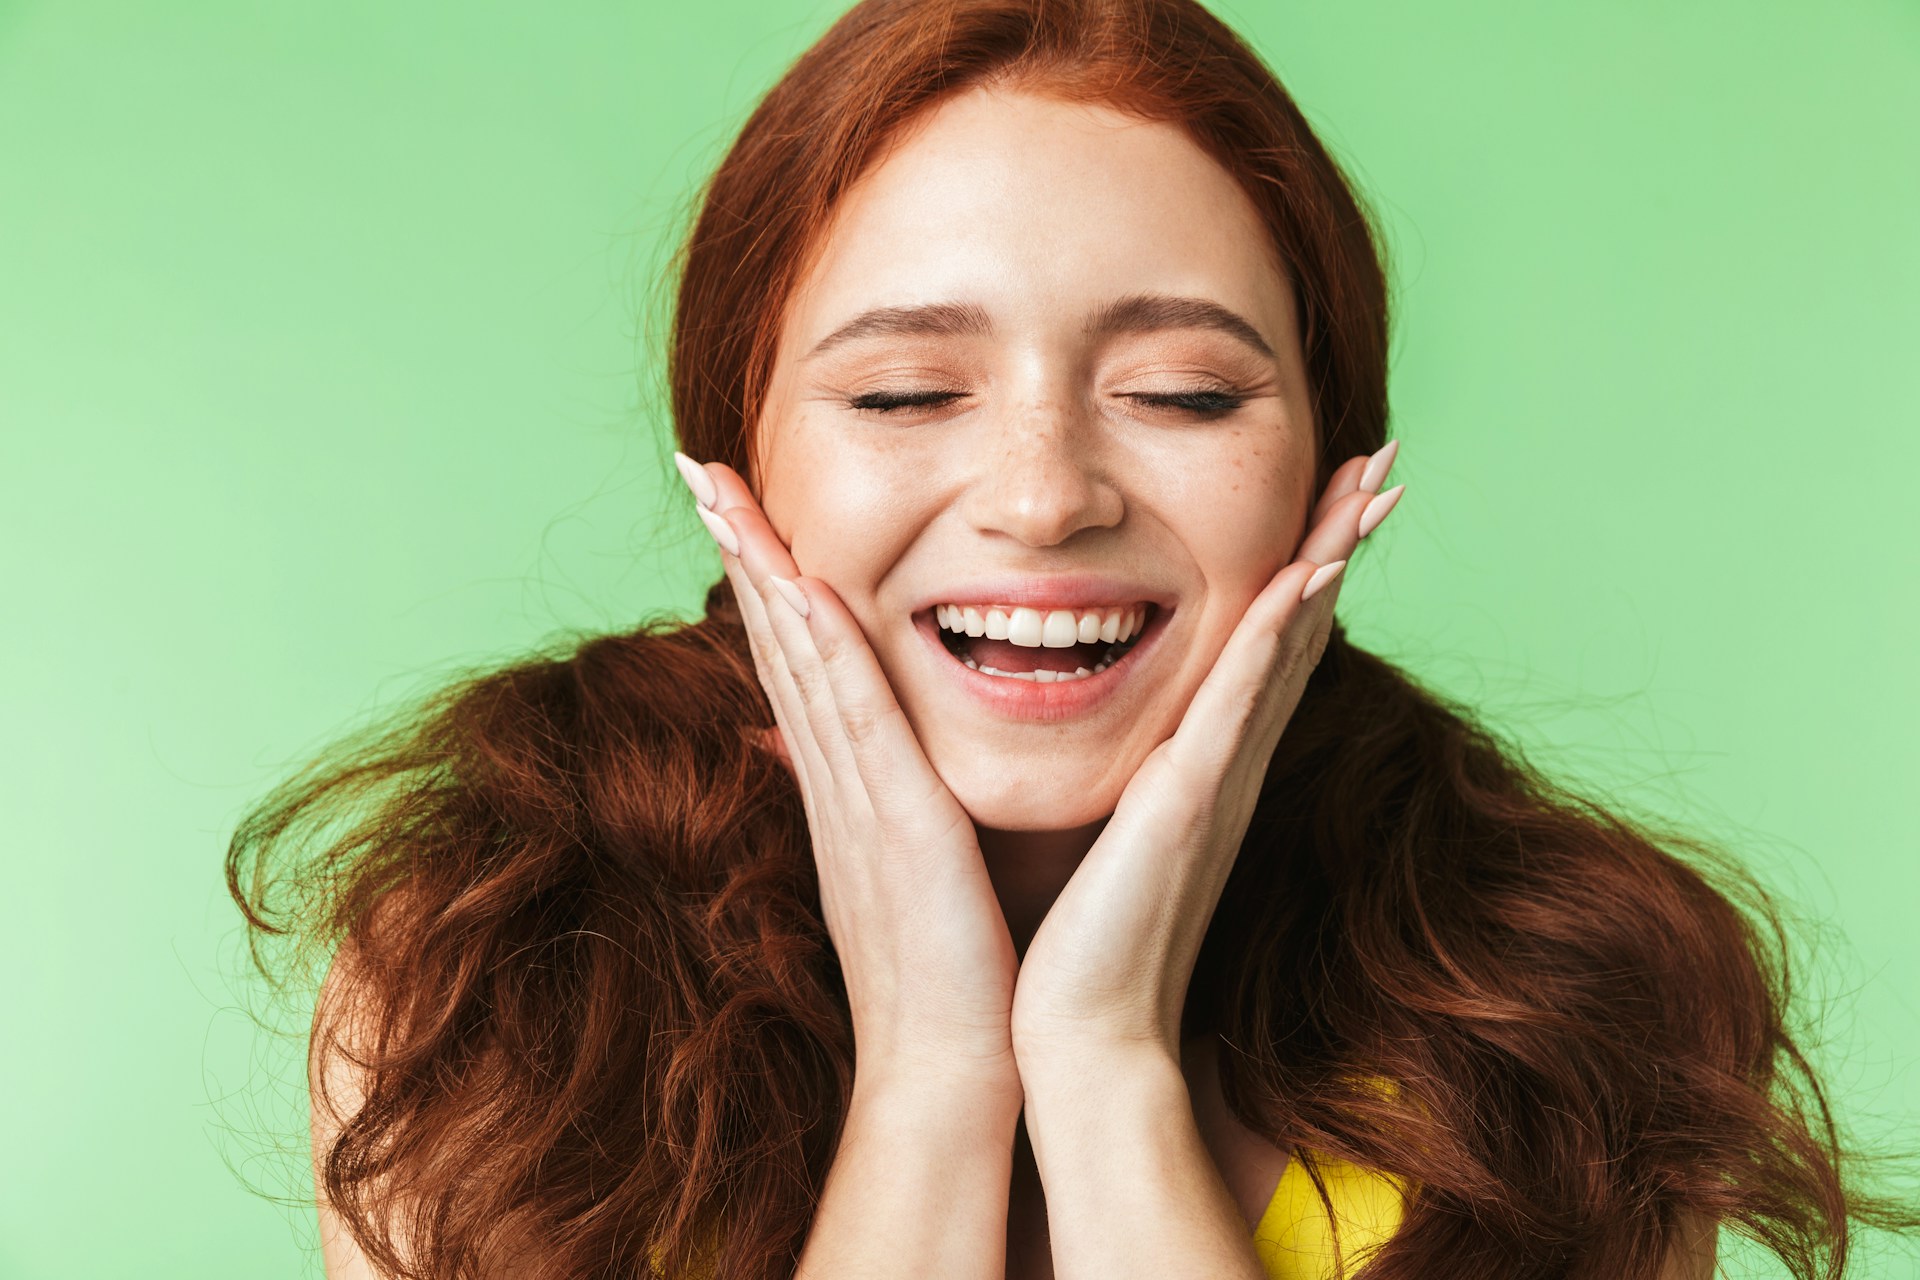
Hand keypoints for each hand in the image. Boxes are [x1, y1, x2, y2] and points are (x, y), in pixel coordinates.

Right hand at [675, 455, 1021, 1098]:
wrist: (953, 1069)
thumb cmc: (949, 976)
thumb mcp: (904, 875)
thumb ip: (879, 807)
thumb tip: (845, 769)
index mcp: (845, 787)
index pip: (796, 662)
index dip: (762, 579)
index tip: (737, 505)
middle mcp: (834, 781)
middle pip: (775, 642)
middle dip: (739, 548)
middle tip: (698, 465)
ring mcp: (854, 799)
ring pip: (798, 659)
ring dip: (758, 569)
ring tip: (719, 488)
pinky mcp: (893, 823)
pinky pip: (851, 715)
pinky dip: (820, 647)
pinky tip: (797, 582)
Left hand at [1009, 446, 1404, 1068]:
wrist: (1078, 1032)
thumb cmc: (1079, 940)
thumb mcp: (1100, 829)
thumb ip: (1115, 776)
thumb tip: (1091, 730)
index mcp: (1202, 763)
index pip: (1260, 643)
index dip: (1300, 564)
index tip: (1329, 491)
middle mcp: (1228, 761)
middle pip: (1297, 625)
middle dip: (1342, 537)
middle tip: (1388, 459)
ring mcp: (1221, 777)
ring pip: (1287, 643)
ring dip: (1332, 555)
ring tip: (1377, 480)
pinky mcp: (1194, 801)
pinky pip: (1245, 699)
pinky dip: (1280, 632)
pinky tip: (1311, 571)